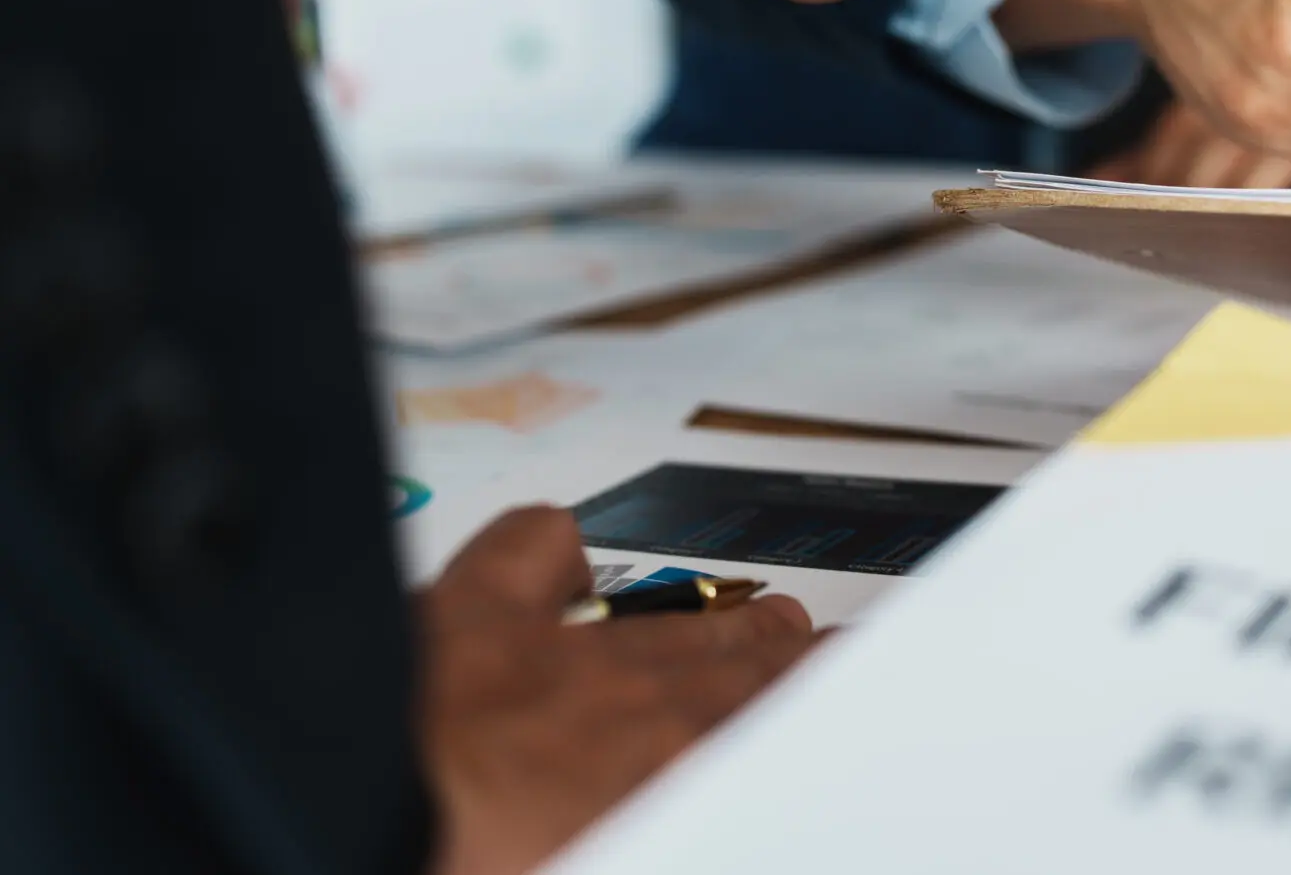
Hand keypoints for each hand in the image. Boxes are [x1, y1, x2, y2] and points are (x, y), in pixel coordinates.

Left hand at [417, 507, 815, 874]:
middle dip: (788, 663)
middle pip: (740, 670)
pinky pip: (535, 552)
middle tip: (819, 656)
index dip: (819, 706)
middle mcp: (632, 708)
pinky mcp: (464, 619)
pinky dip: (562, 554)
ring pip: (668, 625)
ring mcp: (553, 655)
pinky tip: (572, 563)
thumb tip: (682, 815)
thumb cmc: (461, 865)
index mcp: (667, 780)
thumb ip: (652, 824)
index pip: (776, 724)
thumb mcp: (594, 851)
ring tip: (765, 619)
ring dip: (723, 624)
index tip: (846, 710)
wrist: (339, 842)